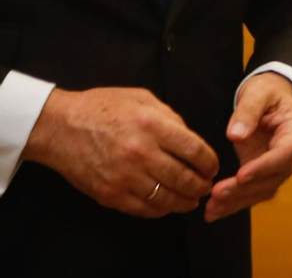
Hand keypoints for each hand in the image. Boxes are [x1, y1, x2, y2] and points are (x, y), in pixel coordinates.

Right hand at [21, 87, 217, 217]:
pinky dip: (159, 210)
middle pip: (184, 178)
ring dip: (184, 201)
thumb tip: (191, 140)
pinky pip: (142, 208)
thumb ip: (170, 118)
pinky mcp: (109, 194)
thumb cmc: (102, 108)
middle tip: (206, 187)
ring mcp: (124, 176)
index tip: (213, 167)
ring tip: (191, 199)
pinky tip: (167, 205)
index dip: (210, 163)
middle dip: (201, 186)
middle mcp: (141, 152)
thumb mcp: (142, 99)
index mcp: (153, 125)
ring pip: (166, 198)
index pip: (195, 150)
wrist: (60, 127)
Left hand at [204, 73, 291, 221]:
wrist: (272, 96)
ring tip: (211, 209)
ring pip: (262, 190)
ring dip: (238, 202)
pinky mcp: (262, 173)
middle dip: (245, 189)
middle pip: (273, 178)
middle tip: (217, 193)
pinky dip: (233, 203)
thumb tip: (235, 134)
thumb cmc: (268, 91)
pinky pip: (251, 192)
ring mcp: (276, 166)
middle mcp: (290, 154)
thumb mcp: (259, 92)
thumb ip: (248, 110)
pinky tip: (213, 211)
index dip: (264, 167)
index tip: (241, 174)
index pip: (284, 154)